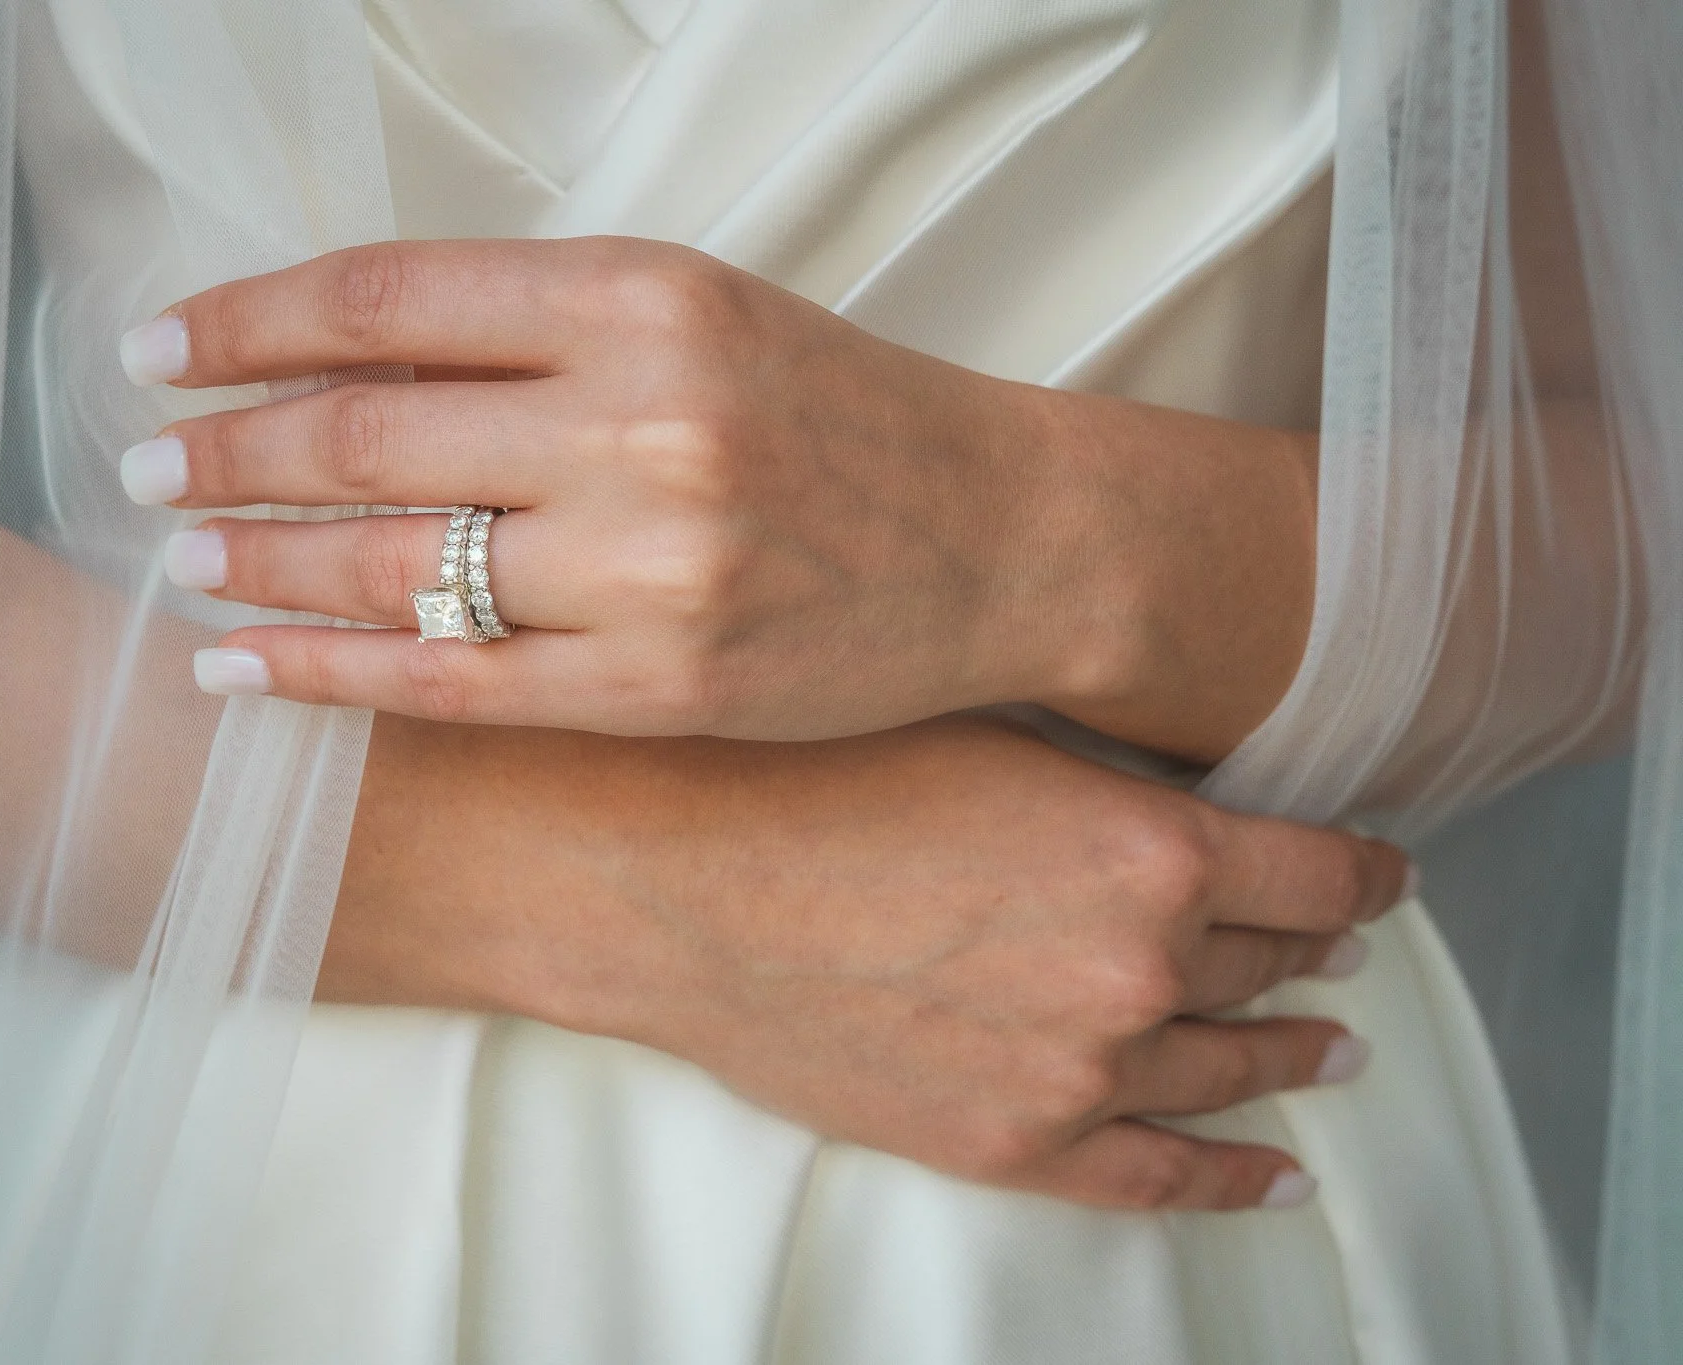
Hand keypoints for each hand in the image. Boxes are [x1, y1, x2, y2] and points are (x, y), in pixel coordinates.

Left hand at [120, 237, 1315, 754]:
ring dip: (253, 562)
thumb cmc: (836, 415)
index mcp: (642, 299)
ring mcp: (650, 568)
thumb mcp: (696, 317)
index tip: (157, 347)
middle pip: (362, 436)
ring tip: (179, 558)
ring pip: (389, 567)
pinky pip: (450, 683)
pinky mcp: (659, 686)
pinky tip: (242, 669)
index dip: (245, 324)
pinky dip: (326, 675)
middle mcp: (641, 425)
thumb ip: (530, 330)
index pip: (385, 301)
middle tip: (137, 462)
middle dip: (221, 450)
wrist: (998, 539)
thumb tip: (331, 359)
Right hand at [320, 714, 1410, 1209]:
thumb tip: (1182, 816)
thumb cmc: (811, 775)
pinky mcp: (1009, 1142)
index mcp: (1154, 845)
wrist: (679, 878)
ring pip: (1228, 1066)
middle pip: (1274, 962)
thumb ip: (1109, 782)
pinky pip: (1156, 1176)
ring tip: (1324, 1049)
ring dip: (1288, 1053)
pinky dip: (1227, 1177)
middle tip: (1337, 949)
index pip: (1321, 870)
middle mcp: (1142, 965)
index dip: (1368, 872)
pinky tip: (1276, 1173)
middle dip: (1314, 949)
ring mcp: (1079, 1069)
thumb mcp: (991, 729)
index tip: (1383, 875)